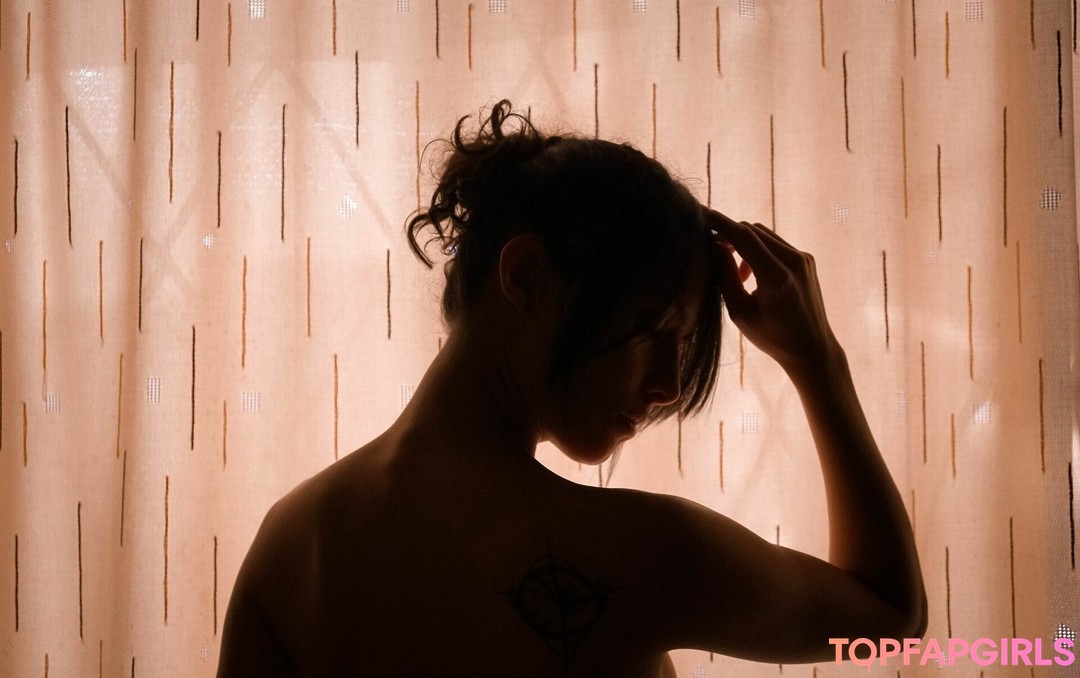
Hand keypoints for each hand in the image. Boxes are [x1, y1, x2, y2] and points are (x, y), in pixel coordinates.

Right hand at [703, 208, 840, 378]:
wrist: (812, 348)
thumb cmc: (772, 337)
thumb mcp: (740, 312)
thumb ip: (726, 277)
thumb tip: (714, 245)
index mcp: (776, 276)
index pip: (742, 236)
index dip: (718, 222)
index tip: (698, 213)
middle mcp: (794, 261)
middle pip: (752, 230)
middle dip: (729, 234)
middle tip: (710, 249)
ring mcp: (803, 258)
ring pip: (763, 234)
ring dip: (743, 243)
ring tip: (736, 274)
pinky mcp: (806, 259)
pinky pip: (775, 243)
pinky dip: (758, 250)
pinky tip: (751, 275)